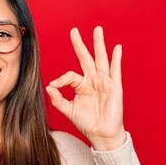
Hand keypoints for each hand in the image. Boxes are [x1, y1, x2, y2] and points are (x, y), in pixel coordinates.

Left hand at [46, 26, 126, 150]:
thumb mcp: (68, 110)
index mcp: (82, 85)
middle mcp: (93, 80)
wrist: (101, 134)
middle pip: (86, 58)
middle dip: (80, 44)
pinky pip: (115, 70)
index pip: (70, 74)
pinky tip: (116, 48)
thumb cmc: (87, 122)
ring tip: (97, 30)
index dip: (61, 79)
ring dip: (99, 44)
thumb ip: (58, 99)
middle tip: (74, 30)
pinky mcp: (115, 87)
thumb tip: (48, 86)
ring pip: (101, 59)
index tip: (54, 85)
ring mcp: (105, 82)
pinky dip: (116, 59)